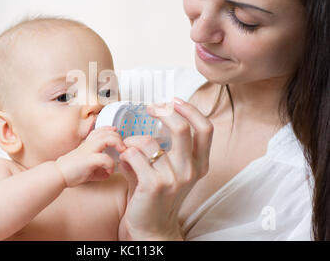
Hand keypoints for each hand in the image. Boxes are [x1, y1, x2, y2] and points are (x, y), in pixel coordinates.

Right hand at [55, 126, 125, 186]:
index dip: (110, 129)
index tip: (117, 134)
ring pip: (107, 139)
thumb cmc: (72, 171)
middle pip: (108, 132)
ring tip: (121, 153)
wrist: (58, 175)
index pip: (101, 130)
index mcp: (88, 144)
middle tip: (123, 149)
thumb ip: (99, 169)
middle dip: (119, 138)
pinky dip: (110, 164)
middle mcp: (89, 144)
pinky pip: (104, 157)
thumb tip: (107, 173)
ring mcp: (88, 151)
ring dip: (118, 144)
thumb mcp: (88, 168)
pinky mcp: (88, 160)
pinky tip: (110, 171)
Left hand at [118, 98, 212, 239]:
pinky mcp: (154, 185)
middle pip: (182, 128)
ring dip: (133, 140)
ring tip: (128, 148)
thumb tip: (147, 123)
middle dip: (164, 112)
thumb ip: (162, 148)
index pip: (205, 129)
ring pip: (148, 141)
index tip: (174, 101)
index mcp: (199, 164)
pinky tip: (124, 162)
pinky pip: (134, 155)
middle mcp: (190, 170)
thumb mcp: (169, 171)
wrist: (152, 228)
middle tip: (151, 108)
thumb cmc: (158, 197)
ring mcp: (174, 179)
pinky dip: (125, 154)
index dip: (190, 110)